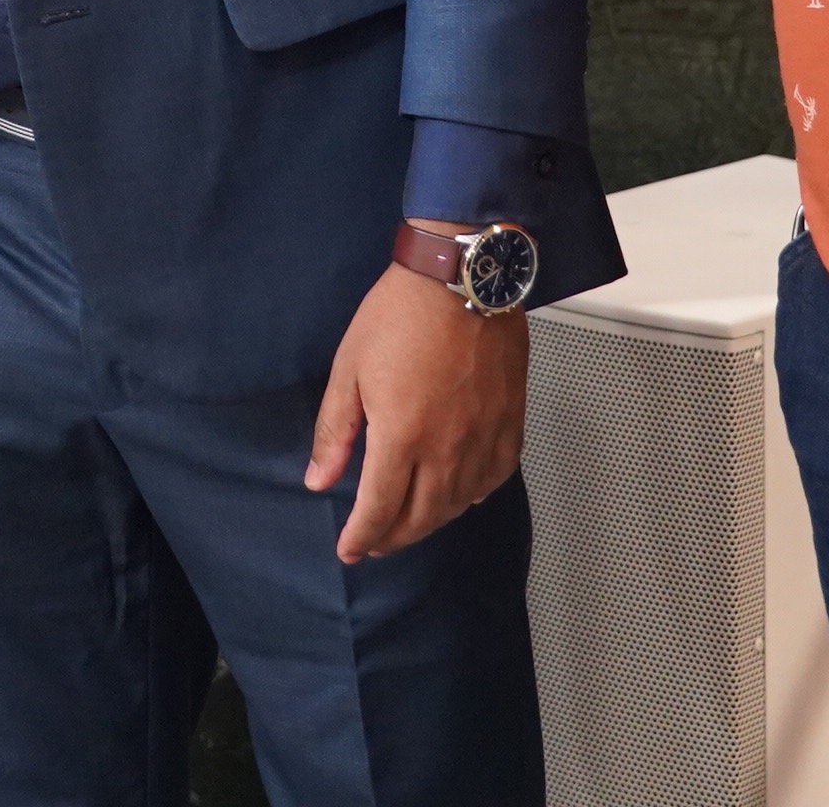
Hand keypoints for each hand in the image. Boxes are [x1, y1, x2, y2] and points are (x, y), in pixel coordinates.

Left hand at [306, 252, 527, 561]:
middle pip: (420, 518)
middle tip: (374, 543)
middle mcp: (446, 449)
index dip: (361, 537)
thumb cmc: (401, 314)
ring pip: (458, 504)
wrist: (463, 277)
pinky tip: (461, 495)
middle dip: (393, 538)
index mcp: (401, 437)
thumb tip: (318, 480)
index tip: (349, 550)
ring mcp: (483, 439)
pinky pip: (494, 478)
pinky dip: (474, 495)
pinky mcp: (510, 423)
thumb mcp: (350, 369)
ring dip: (430, 522)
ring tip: (410, 523)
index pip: (379, 509)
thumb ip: (335, 432)